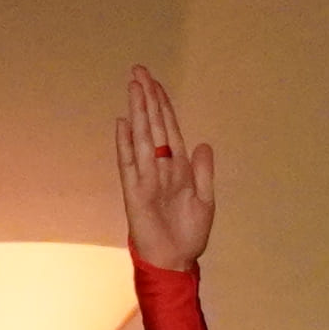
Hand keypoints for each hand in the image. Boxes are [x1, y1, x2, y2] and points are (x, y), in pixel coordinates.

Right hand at [117, 70, 218, 271]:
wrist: (174, 259)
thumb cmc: (189, 233)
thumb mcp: (205, 200)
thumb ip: (204, 172)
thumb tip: (203, 144)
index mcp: (179, 166)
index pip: (169, 128)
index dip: (163, 105)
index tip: (156, 82)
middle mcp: (160, 165)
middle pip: (153, 125)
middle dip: (148, 98)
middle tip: (139, 70)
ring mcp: (145, 175)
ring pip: (141, 136)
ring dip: (138, 112)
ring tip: (134, 87)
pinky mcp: (133, 189)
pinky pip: (128, 162)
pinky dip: (125, 143)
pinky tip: (123, 123)